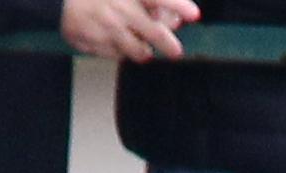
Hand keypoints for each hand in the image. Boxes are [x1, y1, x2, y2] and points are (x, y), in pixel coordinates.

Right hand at [66, 0, 193, 56]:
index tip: (194, 14)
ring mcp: (105, 28)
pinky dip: (119, 51)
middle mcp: (118, 9)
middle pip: (155, 32)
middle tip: (175, 51)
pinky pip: (115, 55)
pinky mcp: (91, 42)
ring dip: (143, 51)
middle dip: (169, 45)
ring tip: (143, 48)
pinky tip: (115, 42)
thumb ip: (148, 1)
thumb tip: (171, 18)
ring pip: (136, 50)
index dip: (178, 5)